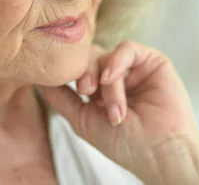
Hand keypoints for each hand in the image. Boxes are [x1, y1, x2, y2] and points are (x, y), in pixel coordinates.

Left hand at [39, 41, 198, 184]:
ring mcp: (133, 68)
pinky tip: (112, 79)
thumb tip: (39, 78)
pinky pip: (127, 48)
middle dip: (83, 73)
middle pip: (88, 57)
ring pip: (106, 55)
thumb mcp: (82, 119)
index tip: (72, 91)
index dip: (69, 74)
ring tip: (114, 110)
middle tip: (86, 91)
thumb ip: (61, 98)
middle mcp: (115, 77)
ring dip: (106, 82)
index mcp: (99, 91)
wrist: (159, 151)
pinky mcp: (152, 61)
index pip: (77, 69)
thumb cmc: (124, 143)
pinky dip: (116, 61)